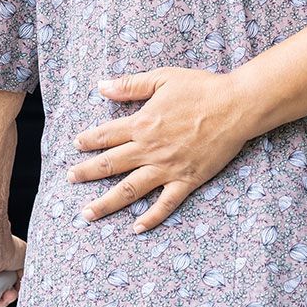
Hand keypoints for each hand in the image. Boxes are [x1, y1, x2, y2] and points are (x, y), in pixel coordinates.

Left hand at [68, 67, 254, 231]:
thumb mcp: (163, 78)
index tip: (76, 145)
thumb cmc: (202, 88)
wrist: (236, 107)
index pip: (106, 135)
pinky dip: (151, 218)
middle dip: (86, 173)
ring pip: (130, 189)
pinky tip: (137, 228)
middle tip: (70, 179)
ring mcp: (167, 168)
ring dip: (107, 203)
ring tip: (88, 214)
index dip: (88, 140)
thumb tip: (102, 86)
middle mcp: (149, 149)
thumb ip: (130, 85)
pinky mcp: (187, 180)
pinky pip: (166, 204)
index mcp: (142, 123)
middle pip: (109, 165)